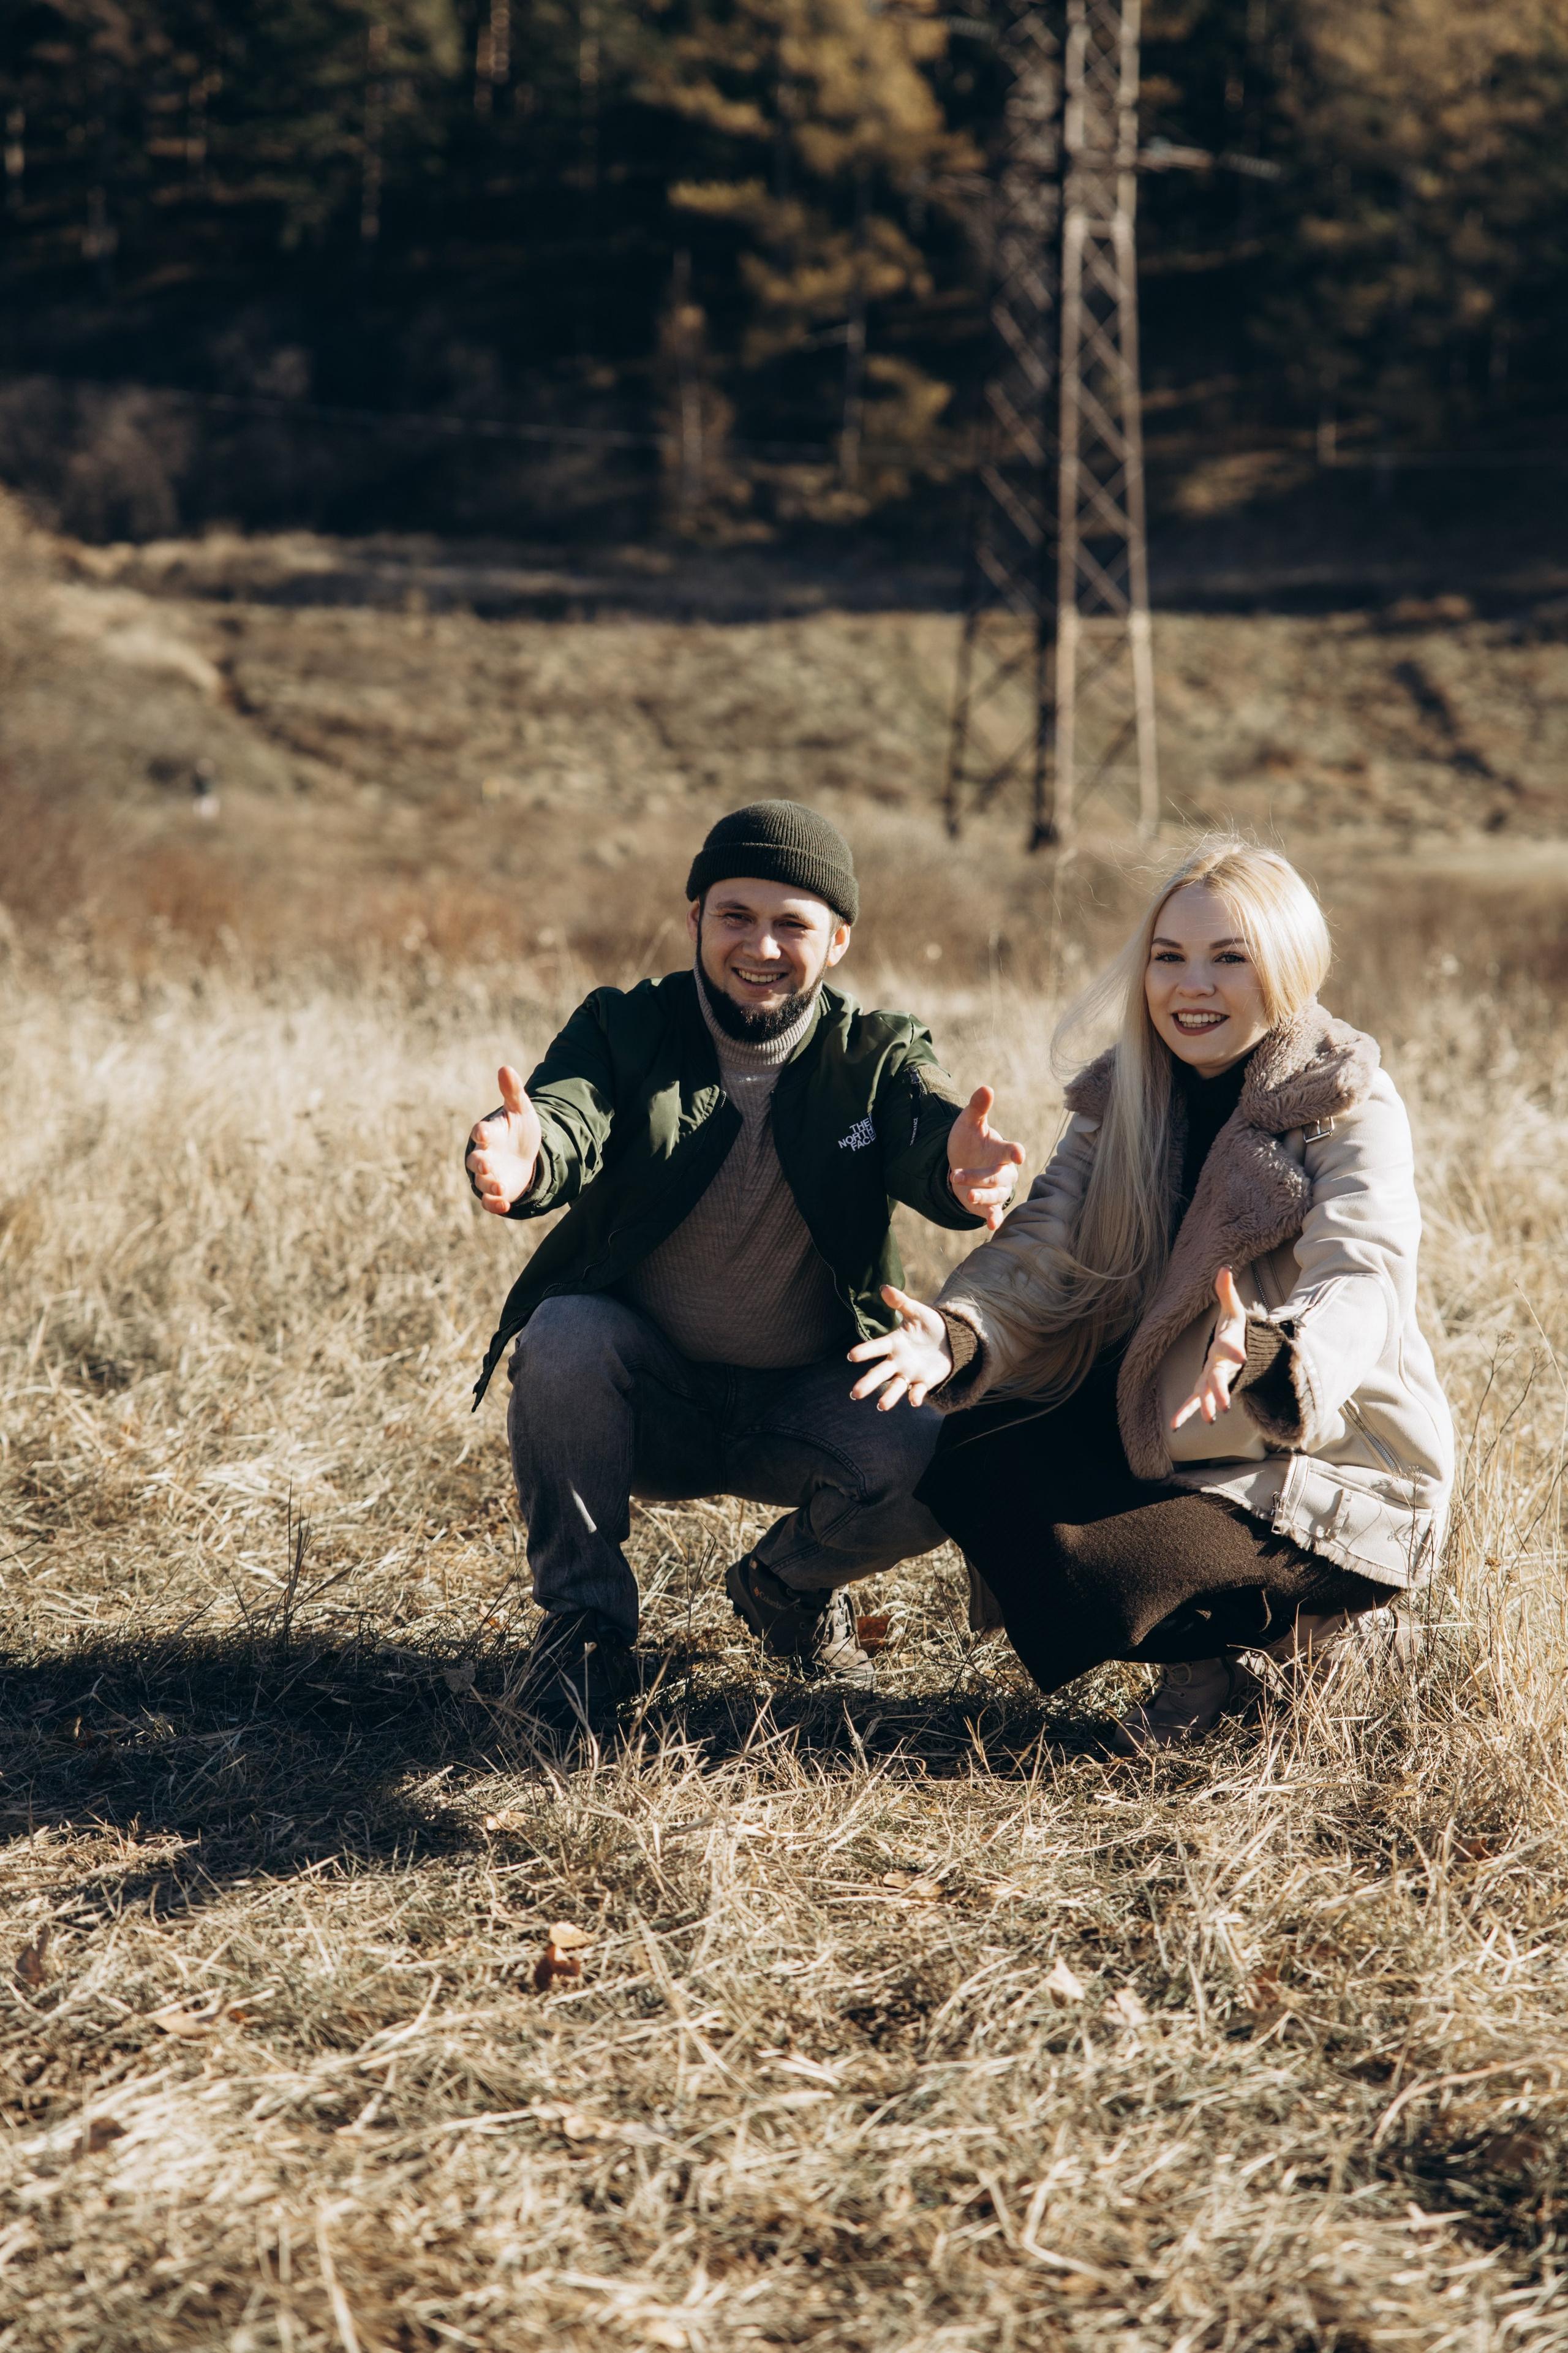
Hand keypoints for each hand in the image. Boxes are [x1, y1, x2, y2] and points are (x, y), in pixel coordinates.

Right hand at [465, 1064, 542, 1215]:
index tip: (483, 1132)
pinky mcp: (496, 1191)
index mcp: (489, 1133)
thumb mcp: (521, 1110)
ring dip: (489, 1185)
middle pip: (475, 1160)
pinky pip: (489, 1201)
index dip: (481, 1132)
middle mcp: (485, 1154)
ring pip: (481, 1182)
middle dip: (480, 1163)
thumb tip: (505, 1067)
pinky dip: (494, 1204)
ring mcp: (489, 1174)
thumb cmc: (518, 1129)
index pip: (480, 1132)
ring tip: (502, 1186)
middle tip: (488, 1165)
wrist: (525, 1154)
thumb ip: (512, 1092)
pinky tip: (505, 1205)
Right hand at [847, 1284, 953, 1411]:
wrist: (949, 1339)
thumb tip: (884, 1288)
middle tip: (855, 1394)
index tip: (851, 1356)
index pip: (877, 1347)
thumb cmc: (928, 1324)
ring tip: (881, 1406)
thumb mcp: (917, 1312)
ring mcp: (910, 1373)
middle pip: (880, 1373)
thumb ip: (901, 1303)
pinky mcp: (924, 1382)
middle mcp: (897, 1361)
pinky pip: (918, 1390)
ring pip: (896, 1387)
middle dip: (868, 1383)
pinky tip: (913, 1400)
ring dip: (889, 1397)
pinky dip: (915, 1396)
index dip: (865, 1351)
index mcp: (894, 1343)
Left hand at [947, 1086, 1025, 1230]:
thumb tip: (986, 1087)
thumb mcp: (968, 1123)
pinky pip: (996, 1213)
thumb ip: (977, 1108)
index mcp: (1001, 1150)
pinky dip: (995, 1219)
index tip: (1018, 1154)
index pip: (1011, 1150)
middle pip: (998, 1176)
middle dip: (979, 1177)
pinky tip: (991, 1226)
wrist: (960, 1162)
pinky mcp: (990, 1205)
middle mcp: (1003, 1171)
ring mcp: (997, 1189)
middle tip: (955, 1174)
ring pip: (996, 1195)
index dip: (1014, 1152)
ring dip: (982, 1197)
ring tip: (967, 1196)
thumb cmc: (969, 1142)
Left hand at [1171, 1267, 1248, 1429]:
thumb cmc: (1236, 1329)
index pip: (1231, 1349)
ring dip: (1209, 1406)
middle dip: (1221, 1391)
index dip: (1235, 1352)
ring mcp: (1213, 1378)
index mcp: (1227, 1346)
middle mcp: (1221, 1366)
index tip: (1241, 1358)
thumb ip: (1226, 1291)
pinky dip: (1183, 1413)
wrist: (1245, 1351)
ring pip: (1210, 1394)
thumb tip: (1223, 1267)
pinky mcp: (1204, 1386)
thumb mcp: (1233, 1310)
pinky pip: (1193, 1401)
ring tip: (1210, 1420)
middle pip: (1220, 1379)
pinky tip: (1172, 1425)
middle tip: (1224, 1407)